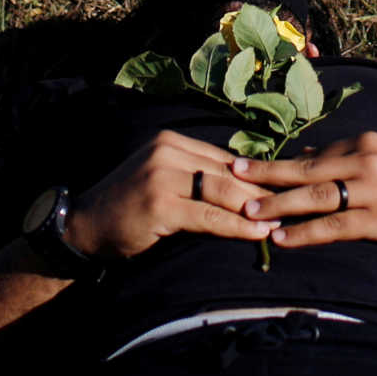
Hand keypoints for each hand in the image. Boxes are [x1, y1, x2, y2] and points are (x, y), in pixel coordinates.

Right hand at [63, 130, 281, 261]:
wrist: (83, 228)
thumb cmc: (127, 209)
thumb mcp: (163, 182)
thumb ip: (197, 179)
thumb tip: (245, 190)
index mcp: (172, 140)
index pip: (225, 158)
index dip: (256, 175)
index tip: (284, 187)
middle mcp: (168, 150)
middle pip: (228, 172)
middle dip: (262, 191)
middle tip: (293, 206)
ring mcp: (163, 175)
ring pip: (223, 191)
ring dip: (257, 209)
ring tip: (282, 222)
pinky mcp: (161, 203)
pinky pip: (210, 216)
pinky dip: (237, 226)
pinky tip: (258, 234)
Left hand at [231, 133, 376, 251]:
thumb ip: (349, 160)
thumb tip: (308, 162)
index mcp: (365, 141)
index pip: (314, 154)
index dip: (280, 164)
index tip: (250, 166)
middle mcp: (366, 159)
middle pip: (305, 170)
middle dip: (266, 175)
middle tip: (232, 176)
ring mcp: (372, 189)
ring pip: (314, 198)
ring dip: (277, 206)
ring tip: (248, 212)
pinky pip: (333, 227)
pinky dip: (305, 234)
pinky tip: (283, 239)